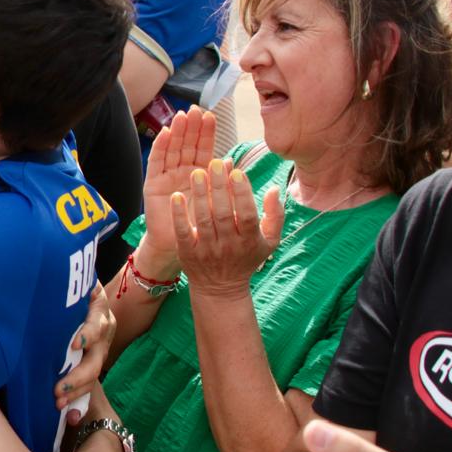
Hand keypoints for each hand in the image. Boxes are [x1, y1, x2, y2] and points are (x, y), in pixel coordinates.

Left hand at [56, 282, 115, 418]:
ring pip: (94, 375)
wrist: (72, 290)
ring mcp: (99, 348)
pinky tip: (69, 417)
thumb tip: (35, 275)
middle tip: (57, 389)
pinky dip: (79, 403)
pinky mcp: (91, 363)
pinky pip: (90, 386)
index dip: (88, 334)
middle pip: (97, 357)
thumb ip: (61, 283)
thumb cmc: (61, 283)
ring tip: (58, 404)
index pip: (97, 323)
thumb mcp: (66, 278)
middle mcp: (103, 330)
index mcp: (97, 308)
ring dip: (77, 392)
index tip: (75, 343)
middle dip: (78, 376)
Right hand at [139, 106, 216, 271]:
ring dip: (177, 132)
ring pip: (172, 149)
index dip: (206, 133)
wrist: (176, 247)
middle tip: (196, 110)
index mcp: (199, 174)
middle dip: (191, 127)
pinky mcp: (153, 184)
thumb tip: (229, 160)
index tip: (211, 116)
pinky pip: (156, 162)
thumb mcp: (213, 202)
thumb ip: (219, 181)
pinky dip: (160, 147)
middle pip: (186, 144)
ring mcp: (166, 176)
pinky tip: (165, 133)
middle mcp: (182, 171)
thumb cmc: (197, 227)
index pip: (203, 148)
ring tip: (182, 116)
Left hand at [170, 157, 282, 297]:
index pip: (246, 214)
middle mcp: (229, 245)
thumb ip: (275, 215)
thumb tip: (275, 188)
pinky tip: (175, 196)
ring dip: (199, 195)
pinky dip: (179, 215)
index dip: (242, 193)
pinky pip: (183, 231)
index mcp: (249, 240)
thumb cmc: (247, 258)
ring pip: (203, 219)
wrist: (221, 289)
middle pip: (223, 213)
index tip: (236, 171)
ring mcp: (207, 249)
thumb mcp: (270, 241)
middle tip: (214, 163)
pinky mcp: (188, 252)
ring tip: (196, 172)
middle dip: (219, 187)